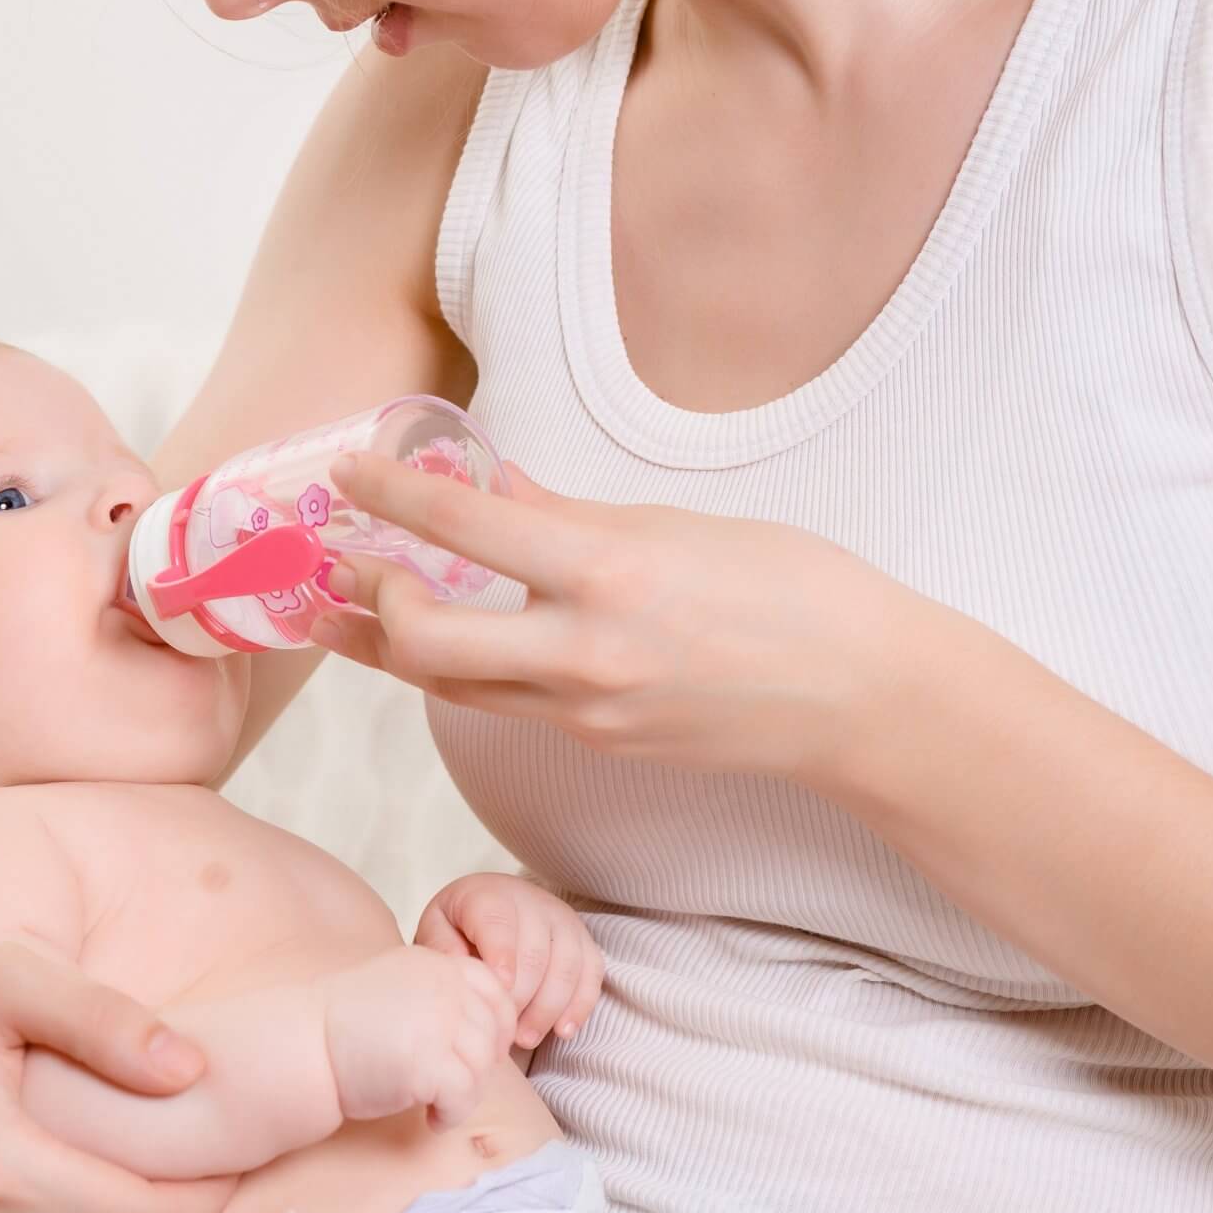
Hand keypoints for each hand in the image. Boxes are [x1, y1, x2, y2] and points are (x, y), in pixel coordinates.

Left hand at [309, 453, 913, 784]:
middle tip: (348, 559)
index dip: (388, 494)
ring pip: (449, 684)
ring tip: (357, 605)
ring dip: (393, 645)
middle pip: (422, 639)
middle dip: (368, 600)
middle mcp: (583, 651)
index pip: (463, 524)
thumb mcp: (677, 524)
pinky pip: (504, 703)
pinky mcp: (595, 742)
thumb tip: (488, 483)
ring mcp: (585, 710)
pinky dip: (463, 668)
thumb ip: (567, 512)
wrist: (864, 699)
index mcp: (608, 570)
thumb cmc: (793, 590)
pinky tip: (452, 636)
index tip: (348, 470)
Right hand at [319, 943, 517, 1128]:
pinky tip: (430, 1119)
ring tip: (438, 1106)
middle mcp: (443, 986)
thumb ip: (440, 997)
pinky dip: (451, 1115)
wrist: (303, 1046)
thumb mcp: (398, 989)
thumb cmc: (345, 1027)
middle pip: (493, 1035)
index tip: (477, 1054)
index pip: (495, 991)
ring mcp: (438, 1022)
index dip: (497, 1028)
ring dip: (466, 1095)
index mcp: (435, 964)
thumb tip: (489, 1034)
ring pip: (483, 1069)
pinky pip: (464, 1097)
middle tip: (453, 1088)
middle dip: (479, 1069)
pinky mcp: (429, 1062)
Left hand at [413, 873, 603, 1047]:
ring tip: (524, 1039)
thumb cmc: (460, 924)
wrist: (492, 906)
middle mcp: (533, 902)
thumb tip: (462, 972)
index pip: (500, 926)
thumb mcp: (438, 927)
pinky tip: (562, 1031)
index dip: (503, 958)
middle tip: (502, 1031)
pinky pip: (591, 974)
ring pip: (567, 967)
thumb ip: (442, 946)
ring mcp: (564, 921)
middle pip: (536, 954)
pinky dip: (580, 1006)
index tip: (500, 991)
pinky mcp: (584, 941)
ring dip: (548, 1009)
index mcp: (490, 896)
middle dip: (520, 999)